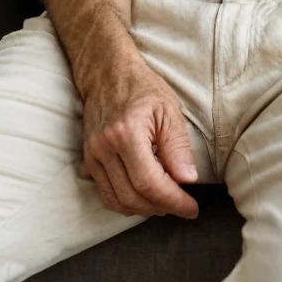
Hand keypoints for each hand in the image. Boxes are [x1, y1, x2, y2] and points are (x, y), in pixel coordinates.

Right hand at [78, 51, 199, 219]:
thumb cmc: (141, 87)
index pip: (150, 183)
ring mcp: (93, 156)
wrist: (106, 72)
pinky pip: (106, 194)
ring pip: (117, 201)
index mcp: (127, 134)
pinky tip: (144, 196)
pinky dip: (126, 203)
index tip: (192, 208)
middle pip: (133, 197)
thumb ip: (178, 146)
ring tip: (165, 202)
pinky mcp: (89, 160)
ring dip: (144, 209)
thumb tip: (188, 180)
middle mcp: (105, 148)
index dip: (173, 201)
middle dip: (162, 207)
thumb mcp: (168, 110)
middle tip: (182, 205)